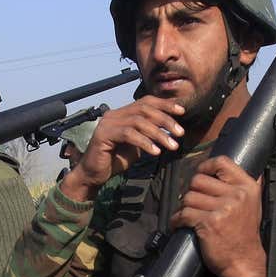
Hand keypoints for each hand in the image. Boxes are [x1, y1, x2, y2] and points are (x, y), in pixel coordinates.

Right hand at [61, 95, 185, 201]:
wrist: (94, 175)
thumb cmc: (115, 161)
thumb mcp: (137, 145)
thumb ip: (149, 135)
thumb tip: (171, 129)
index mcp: (122, 113)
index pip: (146, 102)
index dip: (164, 104)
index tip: (182, 112)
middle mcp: (114, 114)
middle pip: (144, 109)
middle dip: (165, 119)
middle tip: (180, 132)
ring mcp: (107, 123)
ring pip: (139, 121)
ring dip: (159, 133)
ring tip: (172, 146)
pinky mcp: (103, 134)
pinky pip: (129, 134)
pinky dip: (145, 142)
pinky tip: (156, 152)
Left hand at [168, 156, 264, 276]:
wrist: (244, 261)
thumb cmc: (245, 234)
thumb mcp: (253, 204)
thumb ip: (246, 185)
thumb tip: (247, 163)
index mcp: (247, 187)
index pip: (222, 162)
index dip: (205, 166)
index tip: (199, 174)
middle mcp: (237, 195)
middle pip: (198, 180)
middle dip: (191, 191)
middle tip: (193, 202)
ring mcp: (223, 209)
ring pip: (188, 197)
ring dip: (183, 207)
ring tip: (188, 216)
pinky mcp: (209, 223)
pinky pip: (183, 214)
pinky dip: (176, 220)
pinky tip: (179, 224)